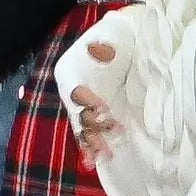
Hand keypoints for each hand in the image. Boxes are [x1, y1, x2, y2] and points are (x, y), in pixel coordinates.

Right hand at [72, 43, 121, 165]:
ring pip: (83, 126)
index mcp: (69, 70)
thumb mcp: (108, 35)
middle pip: (78, 112)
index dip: (88, 101)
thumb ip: (101, 45)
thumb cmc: (115, 35)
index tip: (104, 110)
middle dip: (93, 129)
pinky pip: (89, 130)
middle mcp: (71, 89)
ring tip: (104, 156)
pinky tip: (96, 159)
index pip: (75, 89)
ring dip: (93, 141)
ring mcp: (82, 103)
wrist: (126, 37)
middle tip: (108, 141)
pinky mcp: (94, 112)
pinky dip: (92, 144)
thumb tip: (101, 51)